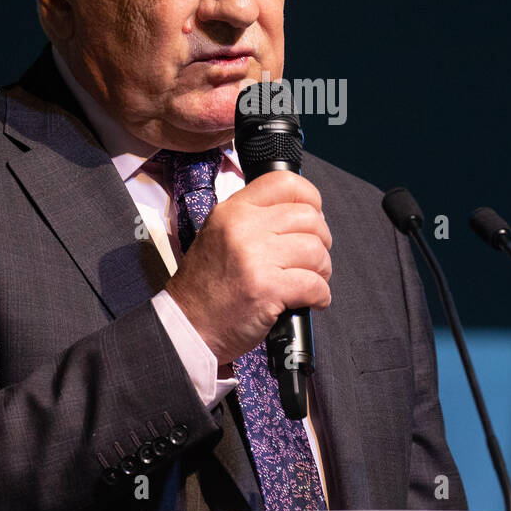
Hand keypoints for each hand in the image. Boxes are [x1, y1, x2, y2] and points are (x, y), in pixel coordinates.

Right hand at [165, 171, 331, 364]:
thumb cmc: (207, 288)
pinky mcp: (267, 289)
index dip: (309, 197)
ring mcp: (255, 258)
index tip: (314, 216)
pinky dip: (321, 295)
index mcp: (232, 211)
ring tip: (310, 281)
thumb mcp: (220, 236)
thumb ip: (254, 221)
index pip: (283, 182)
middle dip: (320, 241)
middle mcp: (242, 228)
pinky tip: (311, 301)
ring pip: (316, 251)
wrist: (188, 327)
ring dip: (321, 270)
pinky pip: (314, 284)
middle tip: (312, 259)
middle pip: (308, 217)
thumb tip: (303, 214)